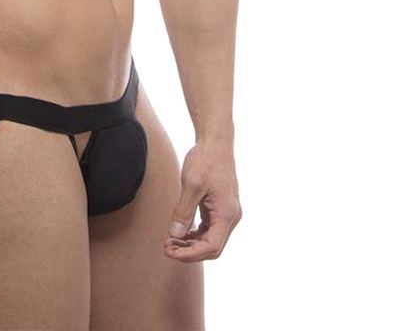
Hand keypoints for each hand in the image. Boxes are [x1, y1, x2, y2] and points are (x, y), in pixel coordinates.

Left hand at [163, 140, 241, 262]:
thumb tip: (175, 235)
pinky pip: (209, 229)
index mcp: (227, 213)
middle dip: (189, 251)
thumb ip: (184, 210)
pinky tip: (179, 233)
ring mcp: (227, 213)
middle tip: (166, 248)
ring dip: (190, 244)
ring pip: (210, 239)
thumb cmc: (205, 160)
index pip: (212, 246)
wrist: (216, 142)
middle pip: (212, 247)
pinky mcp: (220, 208)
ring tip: (169, 242)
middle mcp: (231, 217)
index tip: (170, 252)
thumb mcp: (192, 183)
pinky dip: (195, 234)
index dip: (190, 254)